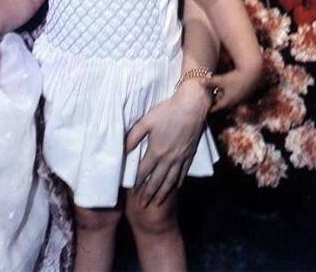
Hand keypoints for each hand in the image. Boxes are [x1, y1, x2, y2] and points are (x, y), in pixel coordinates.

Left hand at [124, 79, 211, 207]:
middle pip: (157, 181)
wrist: (192, 107)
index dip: (137, 183)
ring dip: (163, 193)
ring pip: (170, 181)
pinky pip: (183, 173)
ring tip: (157, 203)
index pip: (144, 172)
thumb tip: (123, 150)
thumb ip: (133, 137)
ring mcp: (181, 158)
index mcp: (156, 151)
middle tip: (143, 207)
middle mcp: (169, 159)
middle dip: (149, 195)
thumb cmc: (166, 111)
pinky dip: (178, 183)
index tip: (131, 193)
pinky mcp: (190, 155)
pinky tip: (175, 188)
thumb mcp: (146, 122)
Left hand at [211, 59, 262, 110]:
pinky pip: (236, 96)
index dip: (213, 109)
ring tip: (220, 94)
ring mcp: (241, 98)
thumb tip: (199, 82)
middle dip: (219, 103)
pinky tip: (230, 88)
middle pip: (225, 104)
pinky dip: (231, 94)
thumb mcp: (221, 80)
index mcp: (228, 100)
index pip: (218, 107)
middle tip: (212, 103)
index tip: (208, 111)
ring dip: (225, 97)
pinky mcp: (246, 93)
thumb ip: (210, 82)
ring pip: (231, 100)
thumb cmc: (235, 78)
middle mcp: (235, 101)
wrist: (251, 74)